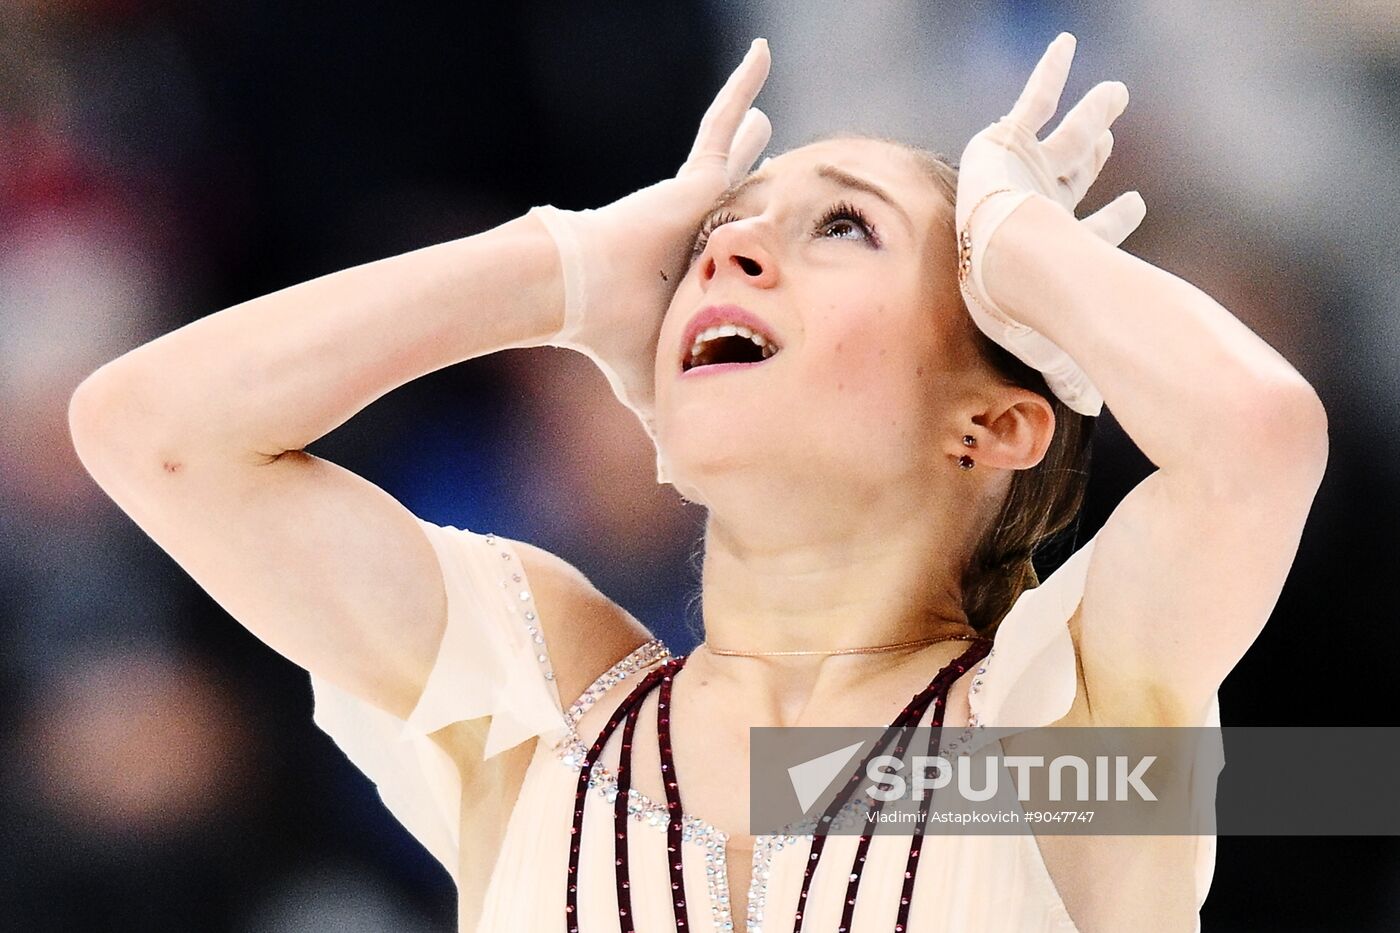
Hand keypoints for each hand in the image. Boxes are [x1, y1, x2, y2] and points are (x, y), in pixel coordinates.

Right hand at [529, 39, 772, 468]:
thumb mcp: (653, 382)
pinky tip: (763, 52)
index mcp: (688, 268)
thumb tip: (674, 485)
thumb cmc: (607, 338)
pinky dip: (741, 88)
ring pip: (730, 154)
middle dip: (752, 180)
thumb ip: (668, 422)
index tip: (757, 238)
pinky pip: (721, 123)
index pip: (725, 251)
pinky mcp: (692, 177)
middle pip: (734, 198)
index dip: (741, 243)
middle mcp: (693, 227)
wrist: (575, 294)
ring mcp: (693, 197)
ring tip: (770, 107)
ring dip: (746, 130)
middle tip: (774, 158)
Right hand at [955, 32, 1143, 415]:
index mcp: (1051, 246)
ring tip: (1118, 96)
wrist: (999, 260)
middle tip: (1116, 139)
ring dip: (1091, 117)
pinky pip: (1031, 101)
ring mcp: (1024, 174)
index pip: (1087, 230)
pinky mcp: (1007, 145)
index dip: (1112, 222)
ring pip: (1066, 138)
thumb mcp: (1056, 338)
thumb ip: (1075, 368)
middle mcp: (1039, 206)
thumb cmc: (1021, 303)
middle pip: (1076, 178)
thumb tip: (1098, 416)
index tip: (1137, 209)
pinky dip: (1049, 74)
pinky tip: (1069, 47)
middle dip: (1095, 160)